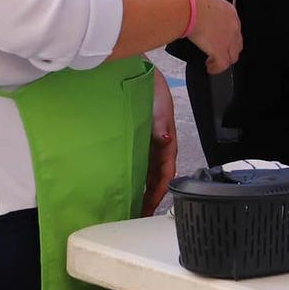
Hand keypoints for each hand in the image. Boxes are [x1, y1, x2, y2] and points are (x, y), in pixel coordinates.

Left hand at [142, 71, 177, 216]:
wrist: (138, 75)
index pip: (165, 175)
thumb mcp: (159, 111)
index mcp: (166, 143)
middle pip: (155, 179)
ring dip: (141, 188)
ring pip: (146, 173)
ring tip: (129, 204)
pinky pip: (136, 163)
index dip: (158, 193)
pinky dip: (132, 176)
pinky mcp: (134, 141)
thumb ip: (161, 126)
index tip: (148, 208)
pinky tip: (122, 183)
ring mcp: (145, 145)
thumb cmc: (152, 92)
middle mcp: (157, 147)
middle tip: (137, 214)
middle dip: (149, 197)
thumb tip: (165, 139)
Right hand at [186, 0, 242, 72]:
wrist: (190, 6)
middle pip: (237, 44)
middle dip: (229, 50)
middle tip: (218, 53)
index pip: (234, 28)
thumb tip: (196, 14)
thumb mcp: (204, 2)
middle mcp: (233, 26)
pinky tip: (210, 68)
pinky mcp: (220, 50)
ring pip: (232, 55)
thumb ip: (205, 11)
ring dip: (224, 60)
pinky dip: (216, 68)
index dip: (227, 37)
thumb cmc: (191, 1)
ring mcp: (228, 39)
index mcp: (229, 12)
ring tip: (213, 62)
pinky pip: (222, 64)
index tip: (219, 39)